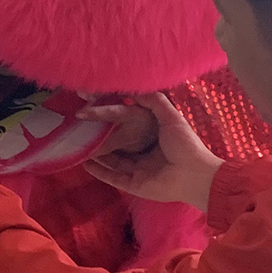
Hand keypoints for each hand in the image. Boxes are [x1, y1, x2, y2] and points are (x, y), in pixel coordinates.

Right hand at [82, 94, 220, 211]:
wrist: (194, 175)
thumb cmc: (184, 144)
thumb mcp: (170, 117)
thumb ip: (153, 101)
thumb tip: (132, 88)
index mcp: (151, 134)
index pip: (124, 121)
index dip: (107, 113)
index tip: (89, 103)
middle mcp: (142, 151)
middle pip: (115, 142)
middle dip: (97, 134)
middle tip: (77, 125)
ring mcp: (136, 169)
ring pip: (111, 159)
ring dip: (95, 152)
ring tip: (77, 143)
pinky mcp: (133, 185)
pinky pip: (112, 177)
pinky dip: (99, 171)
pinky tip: (84, 163)